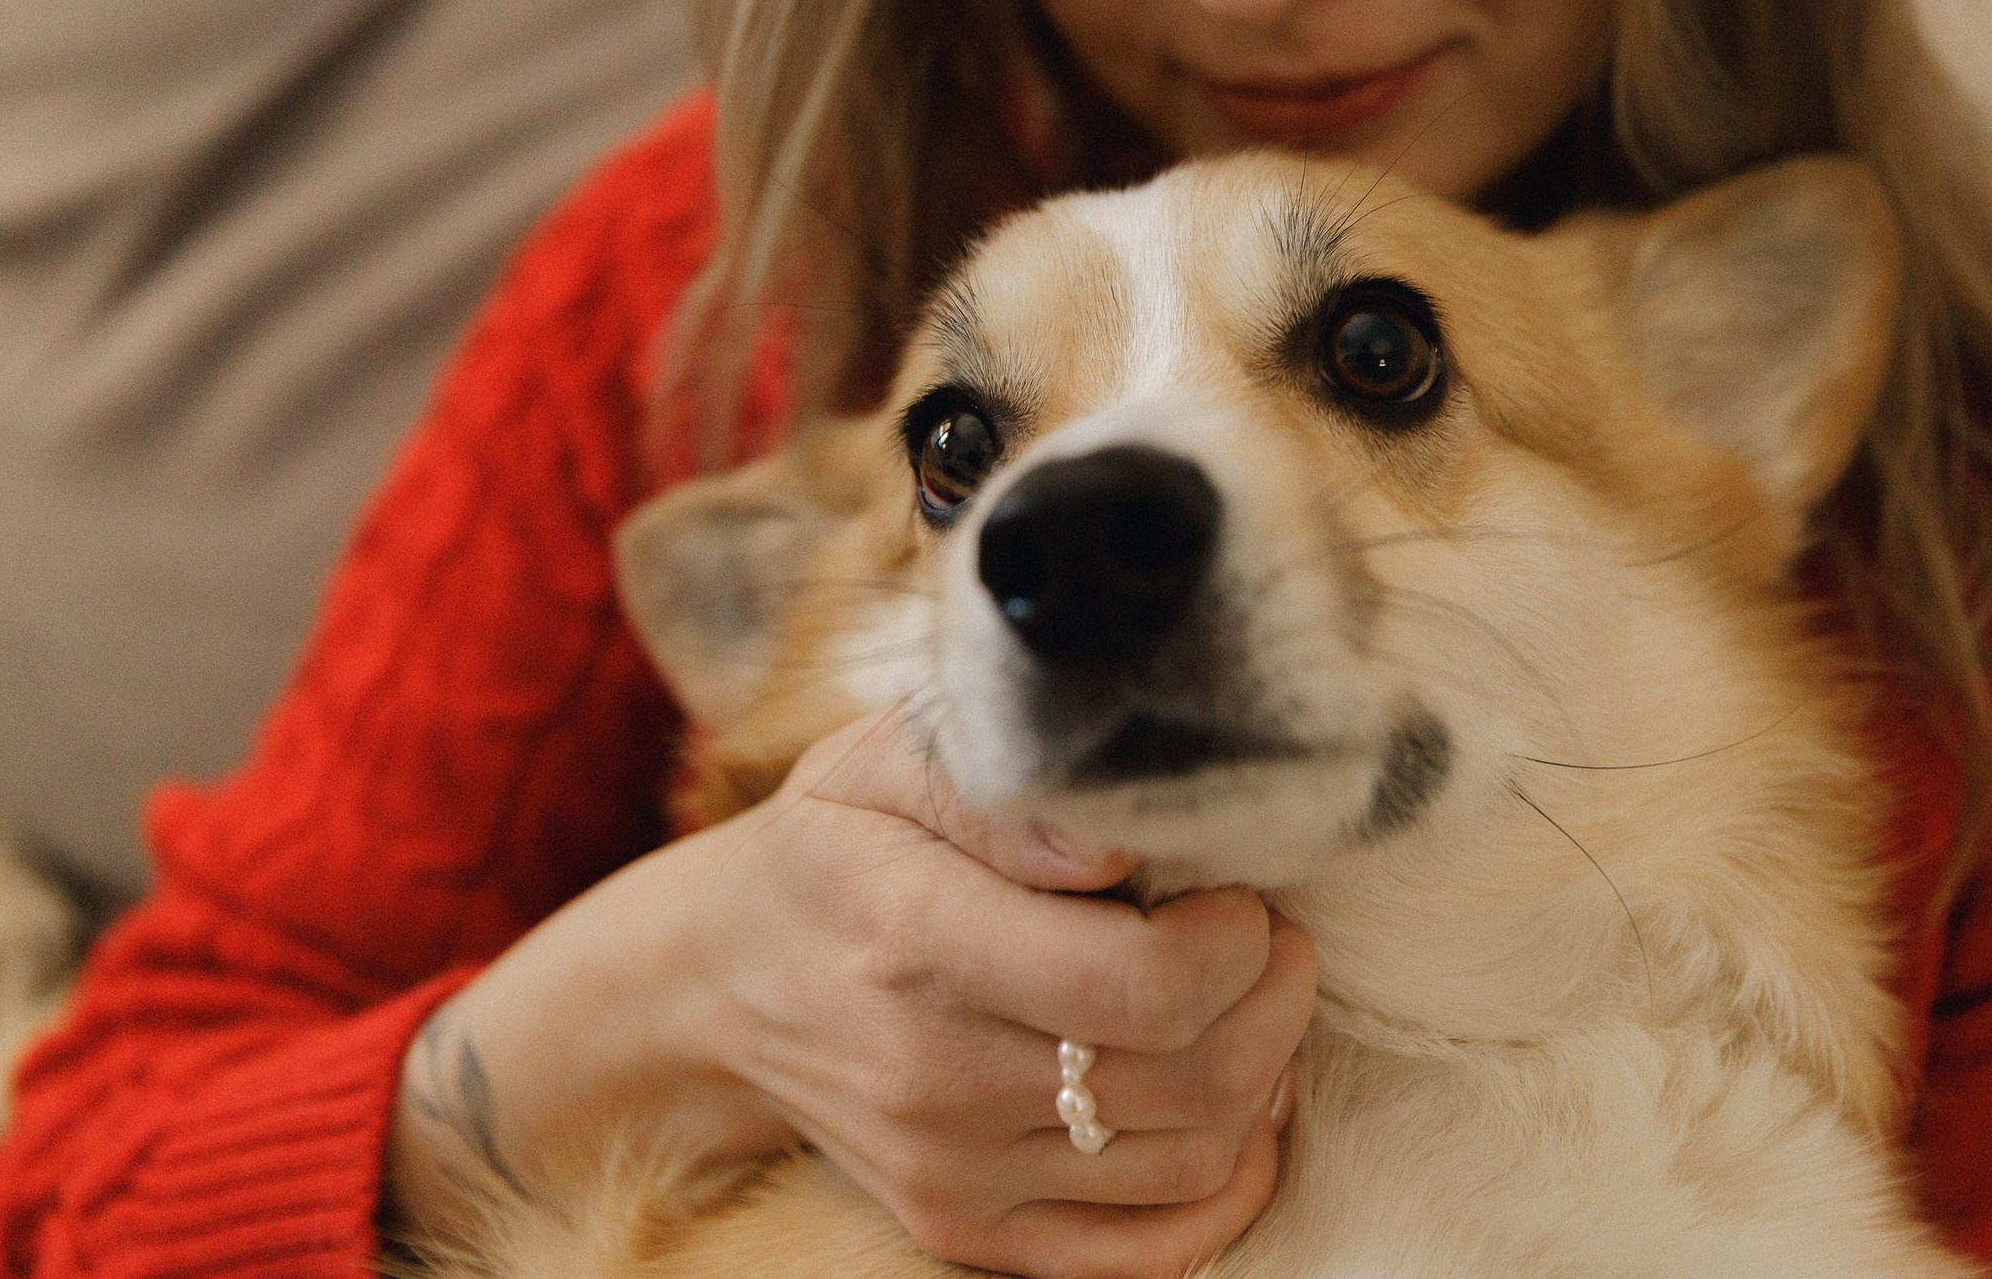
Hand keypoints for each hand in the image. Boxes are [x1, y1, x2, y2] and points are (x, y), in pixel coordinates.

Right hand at [384, 709, 1315, 1278]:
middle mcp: (933, 1074)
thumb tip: (1114, 841)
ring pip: (1196, 1160)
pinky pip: (1153, 1249)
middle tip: (1267, 934)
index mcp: (916, 936)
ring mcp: (951, 1170)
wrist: (716, 986)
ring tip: (1244, 1001)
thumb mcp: (881, 762)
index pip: (1141, 984)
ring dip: (1264, 1075)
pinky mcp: (965, 1231)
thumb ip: (1000, 788)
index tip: (1235, 892)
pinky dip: (1230, 1182)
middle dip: (1275, 995)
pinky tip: (1231, 1106)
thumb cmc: (832, 848)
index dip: (1236, 942)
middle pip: (1195, 1076)